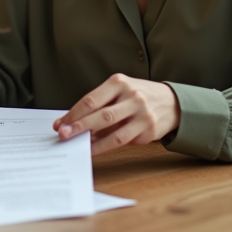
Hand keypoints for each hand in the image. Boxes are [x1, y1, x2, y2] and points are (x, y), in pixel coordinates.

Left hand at [53, 74, 180, 154]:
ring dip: (93, 142)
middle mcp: (132, 97)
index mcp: (120, 83)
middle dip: (79, 126)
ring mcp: (142, 115)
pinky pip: (124, 141)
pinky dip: (107, 146)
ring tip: (79, 145)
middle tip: (63, 135)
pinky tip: (96, 148)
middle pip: (101, 115)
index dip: (74, 113)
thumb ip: (100, 102)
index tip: (60, 123)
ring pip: (114, 132)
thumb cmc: (137, 95)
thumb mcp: (120, 90)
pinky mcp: (149, 131)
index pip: (91, 100)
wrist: (171, 101)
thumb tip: (72, 120)